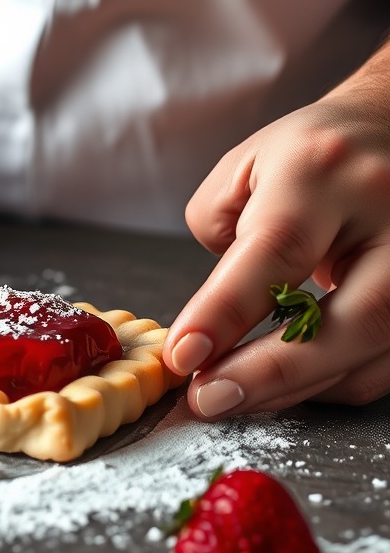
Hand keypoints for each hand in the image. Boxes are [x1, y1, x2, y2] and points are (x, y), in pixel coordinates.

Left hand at [163, 79, 389, 417]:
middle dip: (270, 374)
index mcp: (323, 171)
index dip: (224, 314)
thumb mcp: (245, 169)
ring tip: (235, 398)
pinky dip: (334, 381)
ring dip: (297, 388)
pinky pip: (389, 360)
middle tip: (209, 401)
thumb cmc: (310, 152)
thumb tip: (215, 317)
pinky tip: (289, 382)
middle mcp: (388, 211)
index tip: (184, 359)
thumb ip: (220, 236)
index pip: (274, 253)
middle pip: (346, 320)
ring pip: (372, 350)